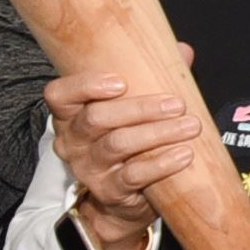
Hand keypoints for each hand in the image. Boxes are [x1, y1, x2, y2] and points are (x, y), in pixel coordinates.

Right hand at [41, 55, 198, 249]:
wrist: (123, 198)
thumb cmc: (129, 141)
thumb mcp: (132, 109)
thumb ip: (151, 78)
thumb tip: (183, 51)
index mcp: (70, 115)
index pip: (59, 95)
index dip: (85, 86)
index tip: (121, 82)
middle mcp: (72, 141)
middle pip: (96, 118)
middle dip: (141, 108)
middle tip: (177, 104)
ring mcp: (88, 168)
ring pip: (118, 144)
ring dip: (158, 133)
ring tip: (190, 126)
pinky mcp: (108, 191)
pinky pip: (133, 175)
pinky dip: (161, 164)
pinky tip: (184, 155)